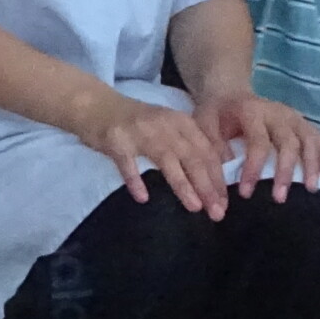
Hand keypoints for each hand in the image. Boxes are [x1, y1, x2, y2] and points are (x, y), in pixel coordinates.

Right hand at [74, 91, 230, 218]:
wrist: (96, 106)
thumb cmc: (135, 123)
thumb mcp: (167, 127)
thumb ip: (187, 145)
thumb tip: (212, 177)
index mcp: (181, 122)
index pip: (206, 152)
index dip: (217, 178)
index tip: (224, 203)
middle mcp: (164, 125)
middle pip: (192, 157)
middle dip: (207, 186)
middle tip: (217, 212)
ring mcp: (140, 132)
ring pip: (167, 160)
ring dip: (183, 185)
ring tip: (195, 207)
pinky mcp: (117, 140)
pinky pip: (128, 163)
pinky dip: (135, 180)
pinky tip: (142, 197)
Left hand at [193, 88, 319, 200]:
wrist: (229, 92)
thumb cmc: (216, 113)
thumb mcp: (204, 123)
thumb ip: (213, 146)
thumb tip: (226, 173)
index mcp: (252, 111)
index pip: (258, 142)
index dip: (253, 168)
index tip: (246, 193)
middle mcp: (277, 112)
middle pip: (288, 142)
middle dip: (285, 172)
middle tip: (280, 198)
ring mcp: (293, 116)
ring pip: (308, 140)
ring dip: (311, 165)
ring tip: (311, 189)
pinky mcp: (301, 122)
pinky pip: (318, 137)